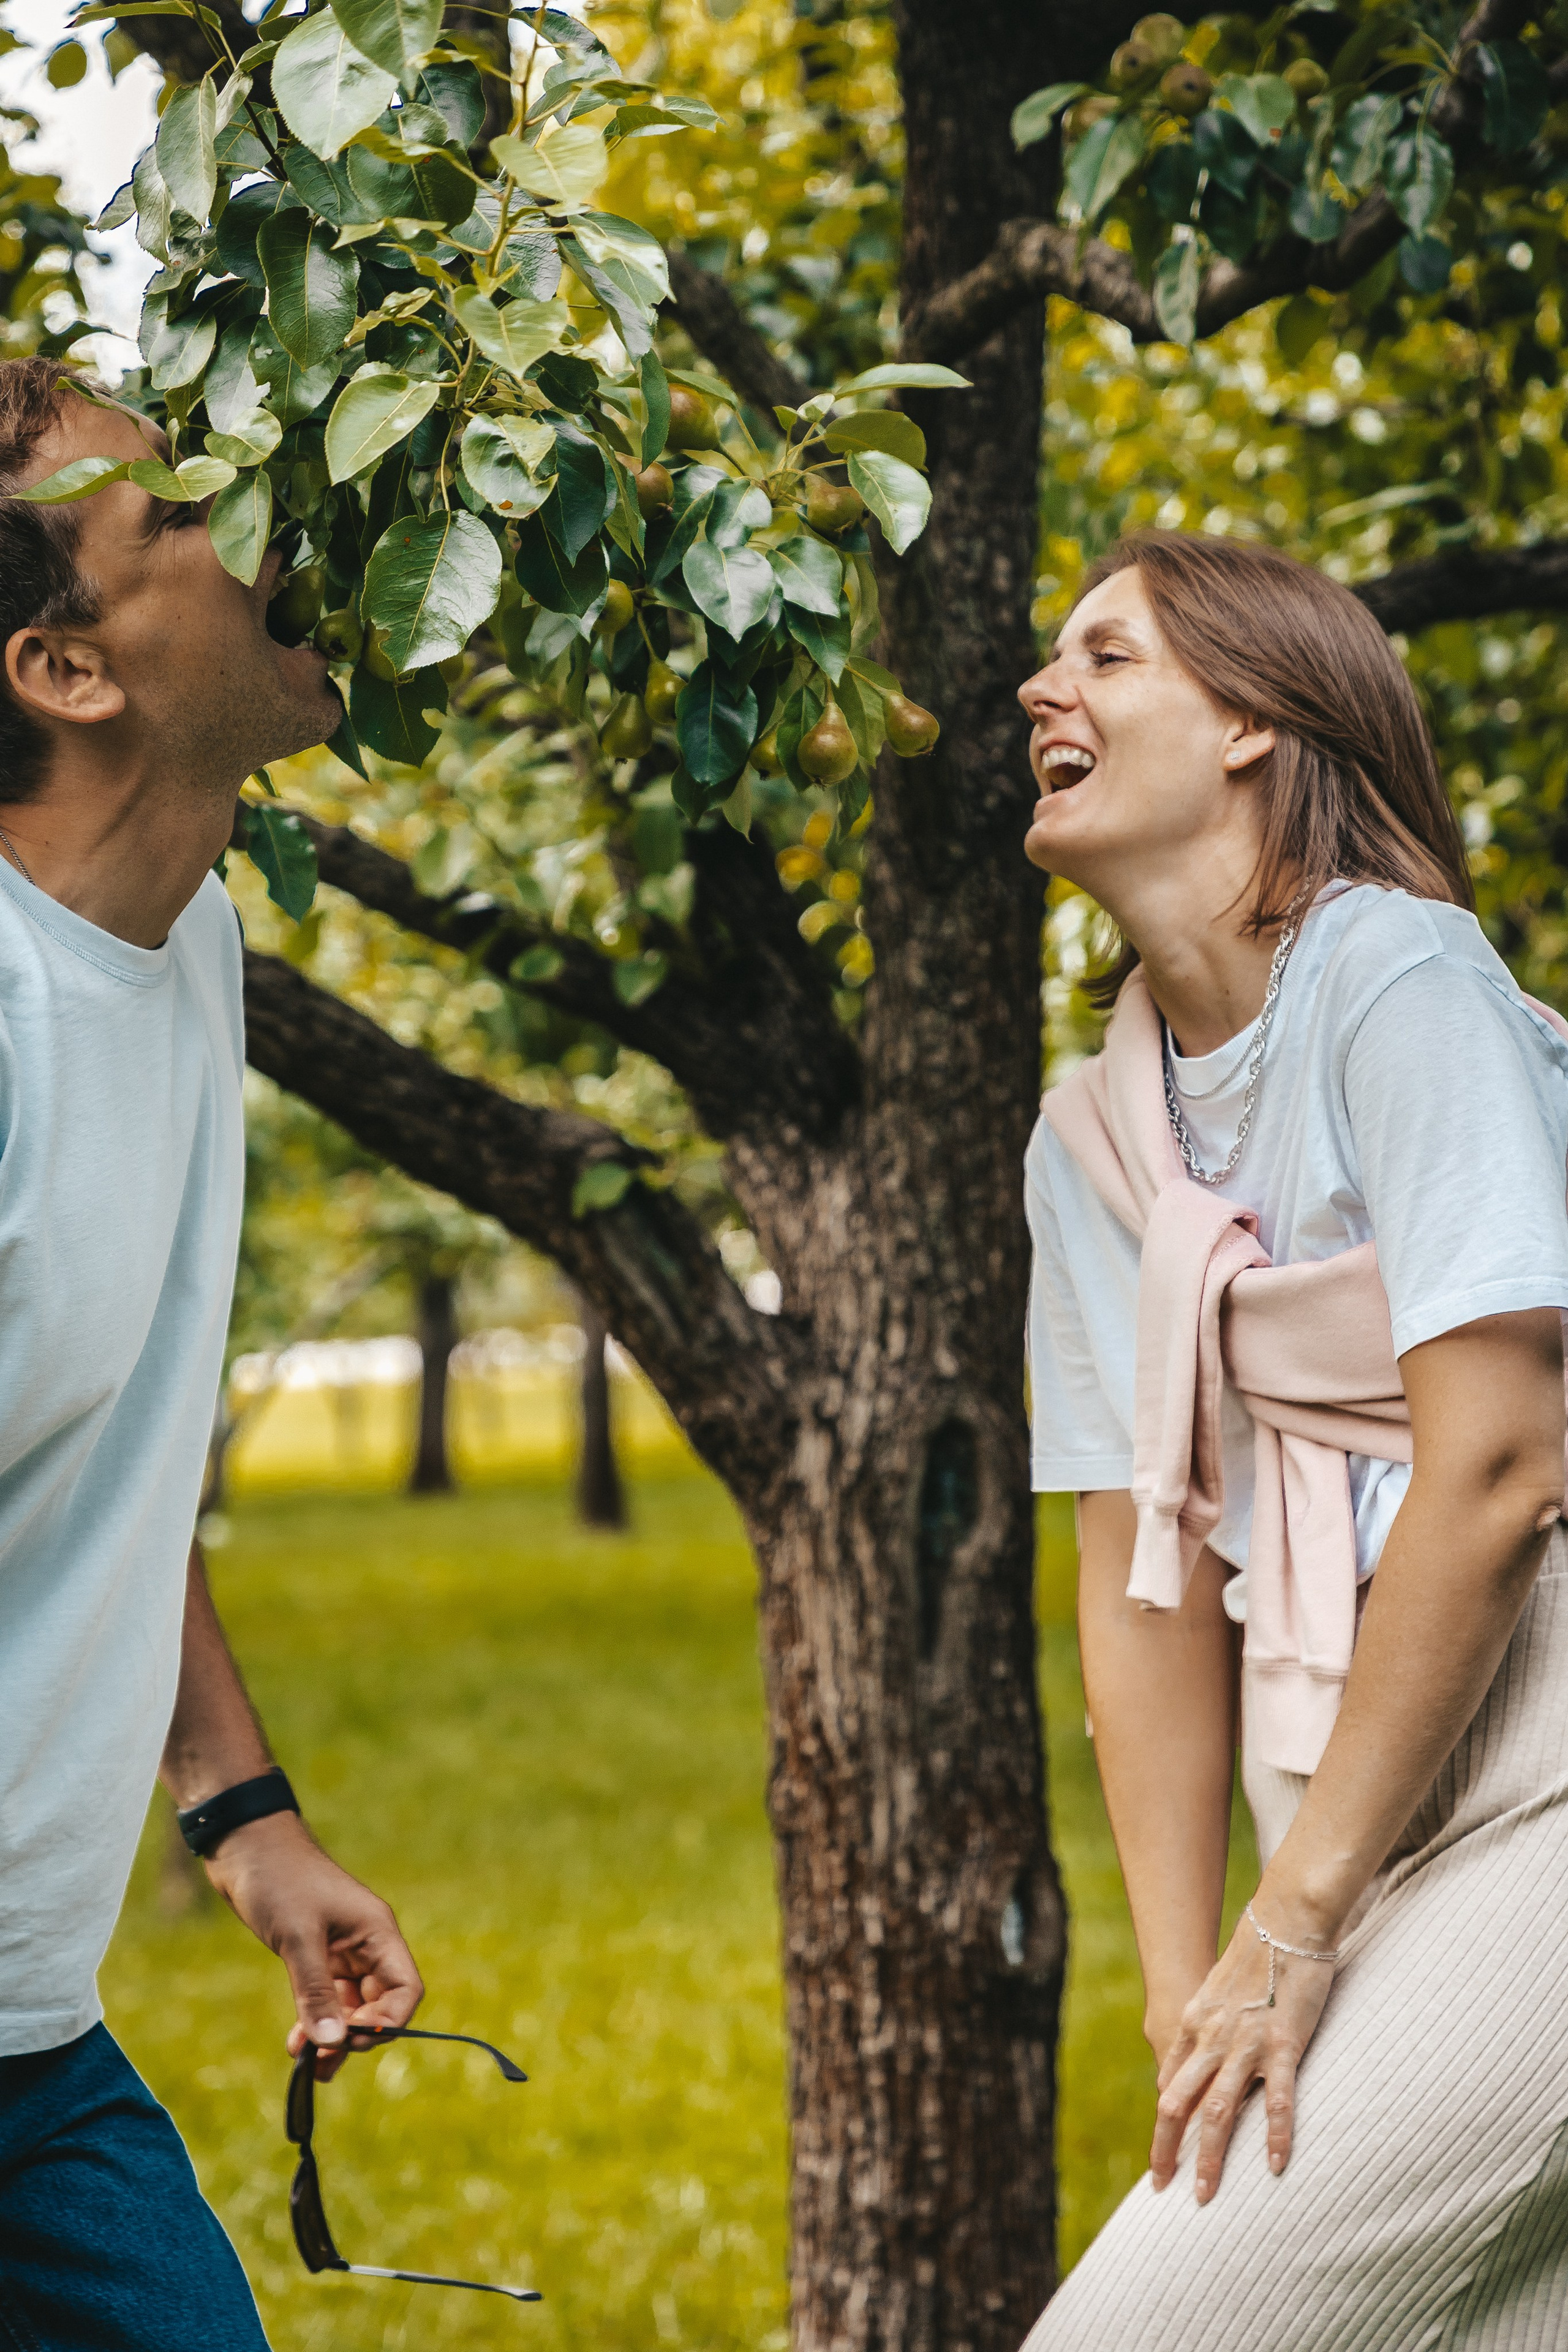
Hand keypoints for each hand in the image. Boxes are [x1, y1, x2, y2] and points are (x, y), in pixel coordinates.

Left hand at [204, 1812, 423, 2079]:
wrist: (244, 1847)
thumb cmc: (278, 1880)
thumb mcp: (298, 1937)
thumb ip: (316, 1991)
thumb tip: (332, 2043)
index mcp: (376, 1932)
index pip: (404, 1990)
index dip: (386, 2023)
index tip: (349, 2040)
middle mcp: (366, 1944)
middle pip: (380, 2005)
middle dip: (356, 2037)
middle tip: (322, 2060)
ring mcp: (341, 1951)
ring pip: (351, 2007)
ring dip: (333, 2036)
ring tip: (307, 2065)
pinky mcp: (316, 1955)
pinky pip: (327, 1999)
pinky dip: (315, 2021)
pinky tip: (294, 2043)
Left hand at [1149, 1906, 1335, 2203]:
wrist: (1285, 1919)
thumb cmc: (1254, 1955)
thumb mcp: (1214, 1993)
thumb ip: (1200, 2031)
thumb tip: (1183, 2069)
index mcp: (1195, 2025)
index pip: (1170, 2086)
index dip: (1163, 2125)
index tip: (1163, 2158)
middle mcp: (1212, 2039)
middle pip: (1177, 2105)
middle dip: (1167, 2150)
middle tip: (1164, 2189)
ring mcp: (1246, 2044)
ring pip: (1217, 2111)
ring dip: (1209, 2157)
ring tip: (1206, 2196)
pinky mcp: (1284, 2043)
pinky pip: (1277, 2100)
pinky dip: (1274, 2135)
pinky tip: (1274, 2166)